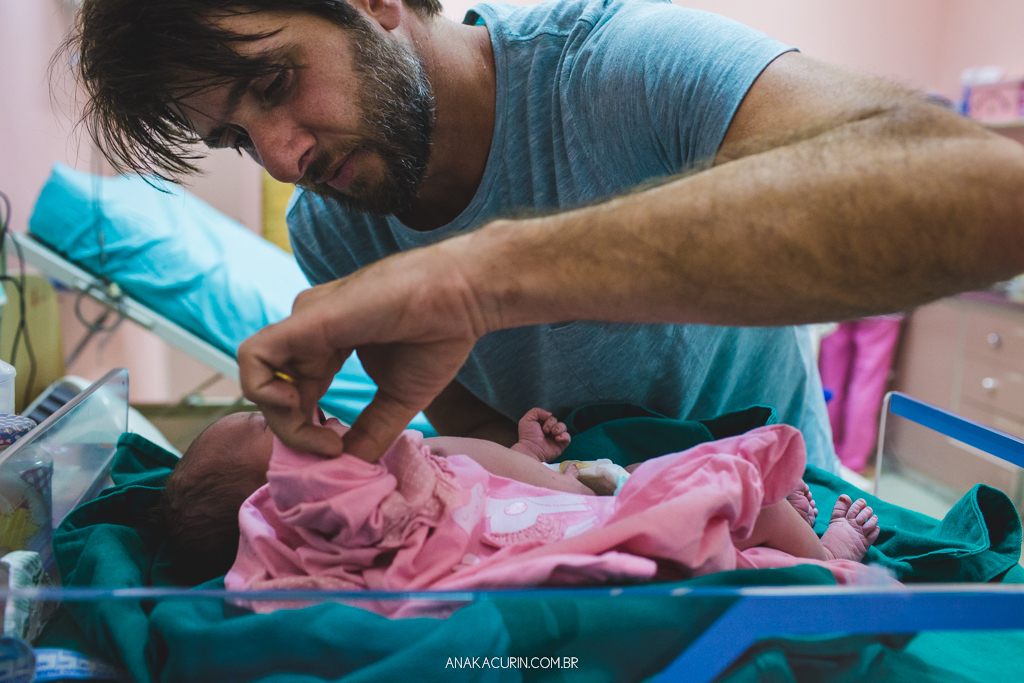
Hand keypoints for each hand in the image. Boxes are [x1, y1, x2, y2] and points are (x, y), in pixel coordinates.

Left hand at [238, 239, 487, 460]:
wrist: (461, 300)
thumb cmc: (439, 336)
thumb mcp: (398, 400)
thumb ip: (370, 432)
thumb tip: (350, 468)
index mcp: (328, 344)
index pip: (295, 394)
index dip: (306, 431)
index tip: (338, 450)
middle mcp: (309, 331)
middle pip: (276, 391)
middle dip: (295, 432)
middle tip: (331, 450)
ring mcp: (305, 323)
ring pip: (261, 379)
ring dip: (281, 419)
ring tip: (318, 432)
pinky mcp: (305, 320)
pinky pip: (254, 357)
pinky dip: (262, 390)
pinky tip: (298, 406)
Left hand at [510, 408, 570, 461]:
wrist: (531, 449)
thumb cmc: (527, 436)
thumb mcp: (527, 419)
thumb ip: (537, 411)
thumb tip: (550, 414)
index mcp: (542, 425)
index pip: (549, 416)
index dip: (546, 418)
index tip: (540, 424)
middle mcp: (549, 431)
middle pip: (556, 420)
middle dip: (551, 423)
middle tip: (545, 430)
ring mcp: (556, 437)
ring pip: (563, 427)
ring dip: (558, 428)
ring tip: (553, 433)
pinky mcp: (561, 445)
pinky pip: (568, 437)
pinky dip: (564, 436)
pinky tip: (557, 438)